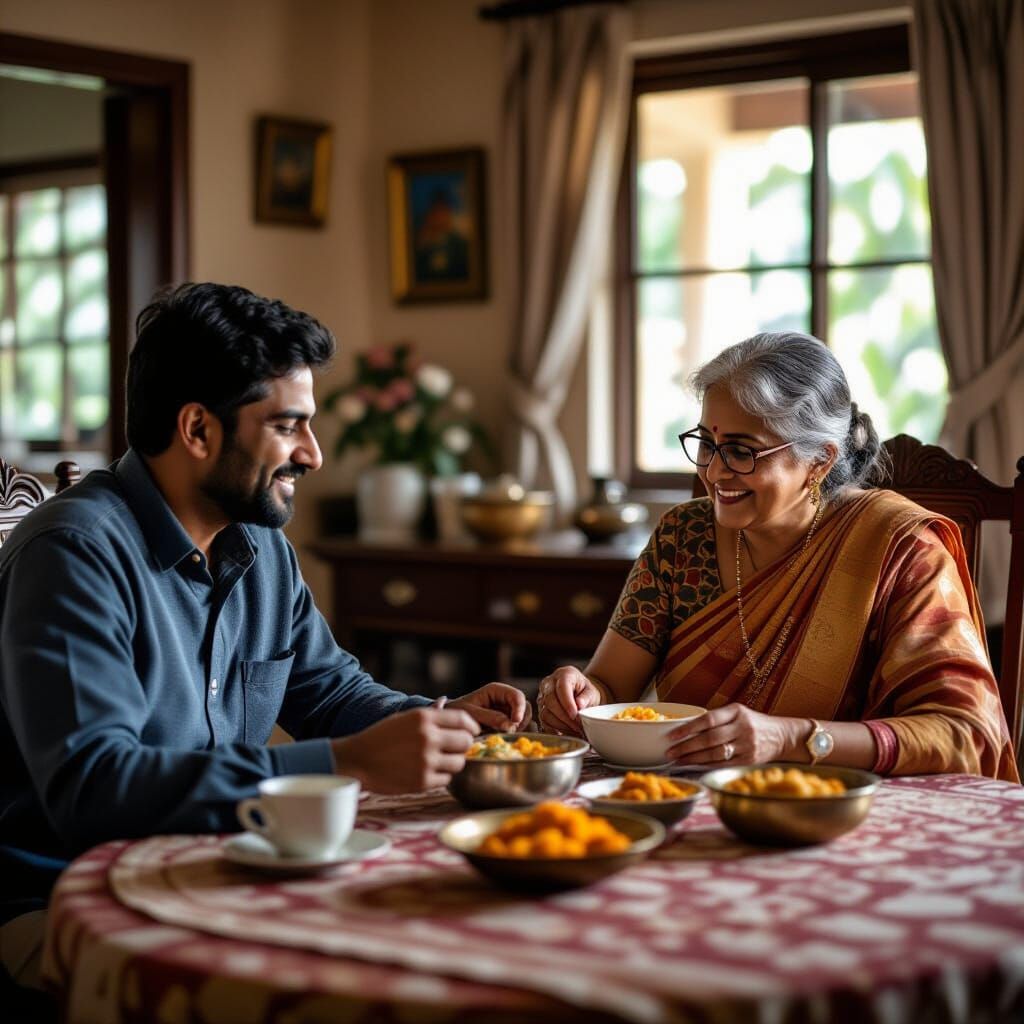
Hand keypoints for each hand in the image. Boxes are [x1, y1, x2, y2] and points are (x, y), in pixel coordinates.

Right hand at [330, 705, 479, 793]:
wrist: (359, 760)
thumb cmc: (382, 737)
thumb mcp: (405, 718)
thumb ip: (430, 715)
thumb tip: (448, 707)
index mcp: (424, 718)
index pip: (463, 719)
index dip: (471, 726)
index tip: (471, 732)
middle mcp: (428, 737)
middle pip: (466, 742)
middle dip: (463, 745)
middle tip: (455, 748)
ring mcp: (426, 760)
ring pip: (459, 762)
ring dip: (453, 762)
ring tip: (440, 761)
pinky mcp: (422, 781)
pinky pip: (447, 779)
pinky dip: (441, 776)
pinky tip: (429, 771)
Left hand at [449, 683, 532, 731]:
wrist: (450, 720)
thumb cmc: (457, 711)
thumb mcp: (470, 713)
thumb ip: (490, 717)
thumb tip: (510, 725)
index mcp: (496, 691)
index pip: (517, 696)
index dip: (520, 708)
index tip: (515, 722)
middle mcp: (504, 700)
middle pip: (525, 707)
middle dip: (520, 720)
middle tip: (509, 731)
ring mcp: (506, 712)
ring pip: (524, 719)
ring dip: (518, 728)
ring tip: (502, 734)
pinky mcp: (506, 724)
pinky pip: (518, 728)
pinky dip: (514, 734)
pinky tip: (503, 737)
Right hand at [536, 666, 601, 735]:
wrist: (579, 694)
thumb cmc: (585, 691)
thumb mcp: (591, 691)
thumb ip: (586, 697)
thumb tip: (579, 704)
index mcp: (563, 674)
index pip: (562, 687)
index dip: (567, 702)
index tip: (575, 714)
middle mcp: (549, 684)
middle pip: (550, 700)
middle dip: (564, 716)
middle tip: (577, 726)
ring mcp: (542, 696)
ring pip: (545, 713)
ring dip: (560, 725)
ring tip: (574, 730)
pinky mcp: (540, 709)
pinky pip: (543, 722)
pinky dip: (555, 729)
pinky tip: (566, 732)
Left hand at [665, 702, 795, 765]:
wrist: (782, 737)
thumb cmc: (753, 723)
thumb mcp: (738, 713)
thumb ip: (717, 719)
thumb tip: (685, 727)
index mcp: (736, 712)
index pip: (708, 720)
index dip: (688, 728)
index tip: (672, 735)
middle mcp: (742, 728)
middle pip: (710, 739)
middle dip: (687, 747)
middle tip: (670, 752)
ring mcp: (747, 746)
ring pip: (715, 754)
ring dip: (694, 759)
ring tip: (678, 761)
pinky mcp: (749, 761)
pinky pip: (724, 765)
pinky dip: (707, 766)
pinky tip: (694, 767)